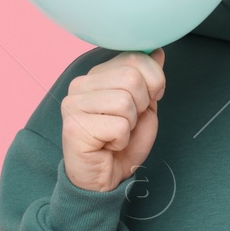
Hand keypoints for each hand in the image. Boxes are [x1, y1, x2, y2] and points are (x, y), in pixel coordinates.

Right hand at [60, 48, 165, 192]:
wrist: (104, 179)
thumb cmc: (122, 143)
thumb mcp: (145, 106)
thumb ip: (149, 79)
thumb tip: (156, 51)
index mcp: (98, 74)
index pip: (134, 57)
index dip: (154, 81)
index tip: (148, 100)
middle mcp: (81, 84)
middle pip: (132, 78)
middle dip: (142, 105)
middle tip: (128, 122)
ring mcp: (73, 104)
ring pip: (125, 102)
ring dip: (130, 125)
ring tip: (117, 134)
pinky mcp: (74, 127)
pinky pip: (118, 126)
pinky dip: (122, 140)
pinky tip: (108, 145)